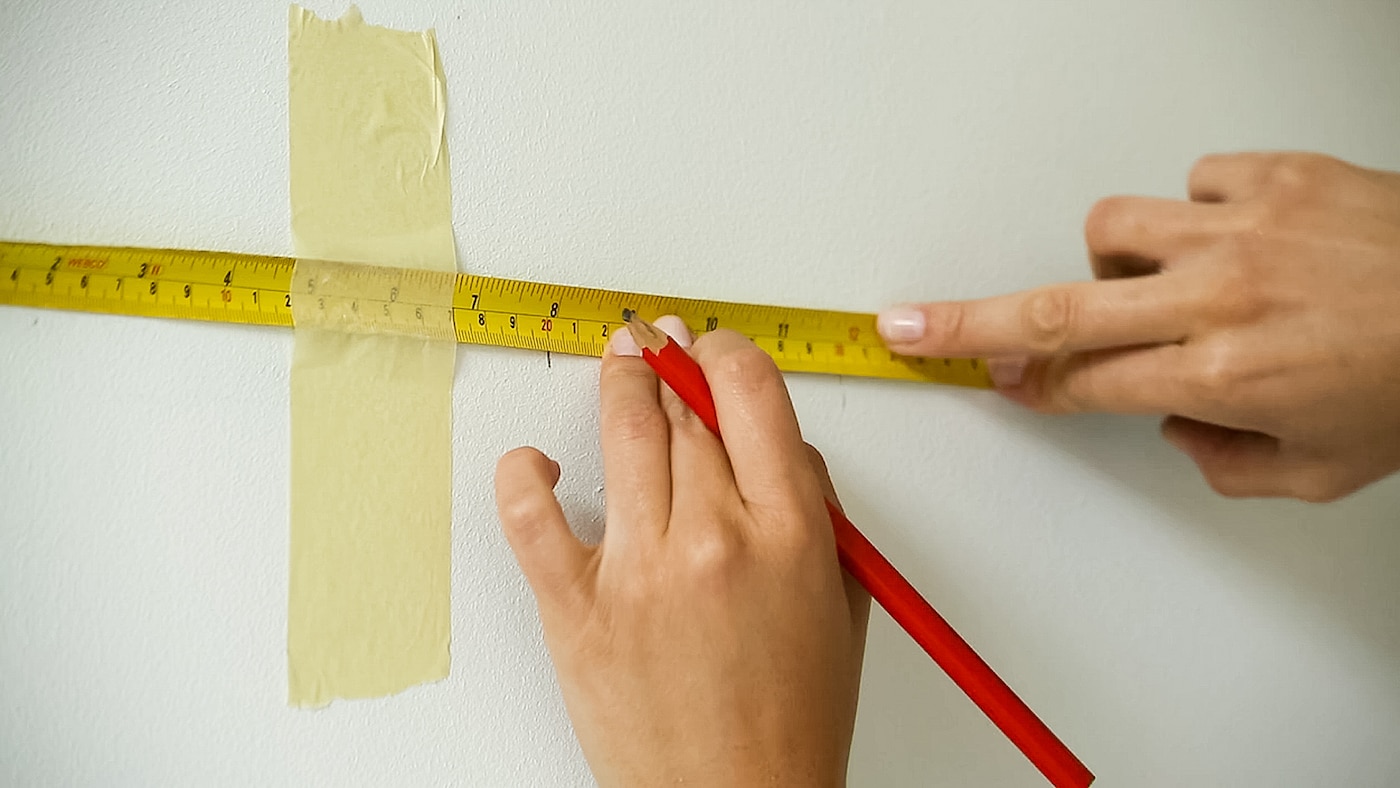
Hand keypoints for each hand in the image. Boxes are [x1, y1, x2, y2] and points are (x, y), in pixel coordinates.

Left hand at [495, 318, 870, 785]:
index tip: (714, 349)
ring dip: (618, 384)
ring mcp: (639, 571)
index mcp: (790, 533)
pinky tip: (536, 460)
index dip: (727, 352)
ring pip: (622, 435)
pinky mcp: (576, 608)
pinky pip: (532, 517)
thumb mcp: (841, 602)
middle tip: (659, 342)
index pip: (752, 392)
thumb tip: (773, 442)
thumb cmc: (791, 717)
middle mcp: (715, 539)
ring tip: (617, 363)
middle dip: (672, 363)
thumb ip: (815, 512)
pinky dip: (525, 475)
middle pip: (684, 407)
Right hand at [877, 152, 1399, 501]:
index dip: (1029, 385)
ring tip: (1142, 278)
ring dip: (1109, 259)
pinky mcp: (1275, 175)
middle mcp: (1218, 297)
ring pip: (1112, 226)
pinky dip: (1196, 213)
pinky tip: (1230, 237)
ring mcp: (1243, 228)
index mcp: (1222, 376)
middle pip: (1054, 309)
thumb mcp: (1323, 471)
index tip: (991, 379)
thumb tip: (1176, 425)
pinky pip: (1193, 182)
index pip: (1084, 382)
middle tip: (910, 324)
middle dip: (965, 322)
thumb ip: (1227, 463)